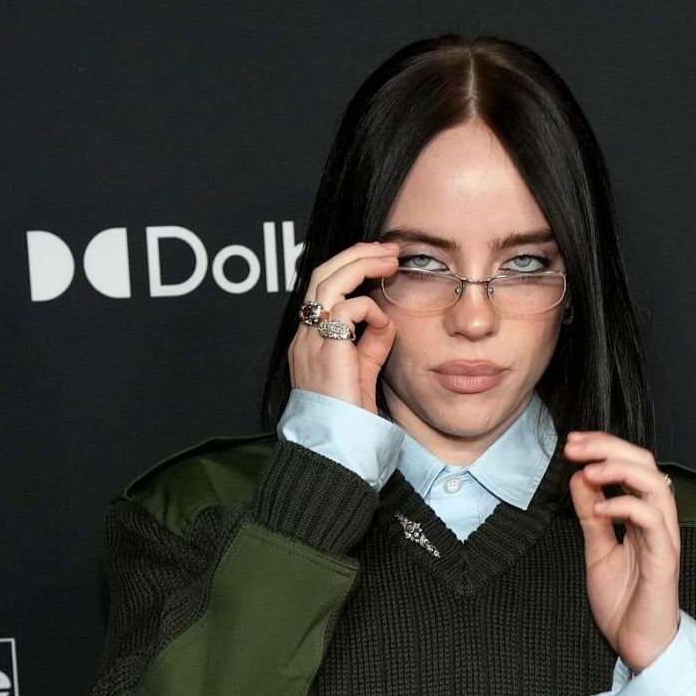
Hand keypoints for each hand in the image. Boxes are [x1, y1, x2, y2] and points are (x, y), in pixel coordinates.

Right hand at [287, 239, 402, 416]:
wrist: (336, 446)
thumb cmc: (349, 417)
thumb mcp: (362, 372)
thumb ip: (371, 343)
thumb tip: (385, 319)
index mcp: (311, 341)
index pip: (325, 289)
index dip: (352, 269)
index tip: (381, 263)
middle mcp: (305, 336)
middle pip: (322, 273)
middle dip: (357, 254)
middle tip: (388, 250)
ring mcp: (310, 340)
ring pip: (329, 279)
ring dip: (362, 263)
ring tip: (390, 260)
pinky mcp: (324, 347)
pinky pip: (345, 308)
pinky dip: (369, 309)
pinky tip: (383, 324)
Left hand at [564, 430, 680, 673]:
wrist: (639, 645)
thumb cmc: (625, 603)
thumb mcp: (598, 550)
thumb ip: (591, 516)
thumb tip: (579, 479)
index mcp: (644, 516)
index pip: (632, 465)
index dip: (604, 447)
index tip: (572, 443)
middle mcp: (658, 521)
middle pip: (646, 464)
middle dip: (608, 447)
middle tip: (576, 445)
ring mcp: (664, 538)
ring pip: (656, 484)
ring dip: (619, 469)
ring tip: (588, 470)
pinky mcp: (665, 559)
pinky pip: (652, 520)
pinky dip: (625, 506)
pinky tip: (600, 510)